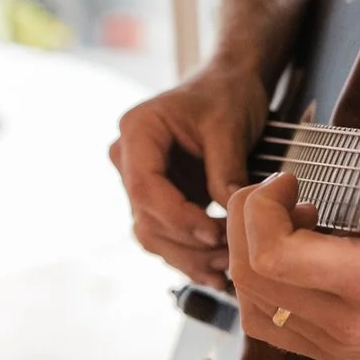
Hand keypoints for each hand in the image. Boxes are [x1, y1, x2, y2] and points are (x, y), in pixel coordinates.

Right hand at [109, 58, 265, 286]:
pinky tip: (215, 274)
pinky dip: (189, 256)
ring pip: (152, 235)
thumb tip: (230, 215)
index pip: (144, 187)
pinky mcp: (159, 200)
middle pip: (146, 217)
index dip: (178, 217)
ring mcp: (141, 182)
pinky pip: (166, 236)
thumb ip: (225, 169)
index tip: (215, 233)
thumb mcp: (229, 125)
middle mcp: (128, 159)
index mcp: (137, 132)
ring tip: (226, 271)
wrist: (230, 86)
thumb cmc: (227, 95)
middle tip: (230, 258)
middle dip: (187, 244)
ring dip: (187, 258)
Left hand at [226, 59, 359, 359]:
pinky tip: (299, 256)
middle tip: (284, 194)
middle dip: (250, 224)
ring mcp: (346, 343)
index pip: (271, 257)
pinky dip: (267, 290)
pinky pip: (273, 328)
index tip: (287, 180)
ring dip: (256, 258)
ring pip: (253, 307)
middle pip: (250, 278)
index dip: (260, 209)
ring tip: (294, 225)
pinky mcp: (342, 351)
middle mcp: (353, 322)